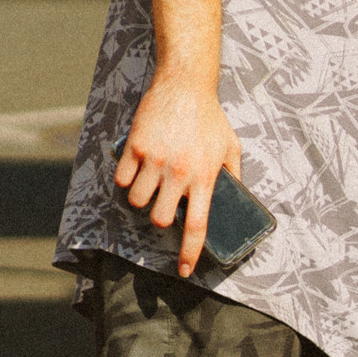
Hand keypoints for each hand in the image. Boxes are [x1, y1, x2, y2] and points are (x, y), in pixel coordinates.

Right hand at [114, 79, 243, 276]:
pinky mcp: (135, 147)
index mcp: (205, 176)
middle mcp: (179, 172)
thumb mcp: (231, 146)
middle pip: (159, 219)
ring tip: (150, 183)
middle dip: (159, 217)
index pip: (196, 225)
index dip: (189, 252)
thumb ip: (233, 175)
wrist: (186, 85)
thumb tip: (235, 199)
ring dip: (141, 198)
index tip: (184, 271)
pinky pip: (121, 179)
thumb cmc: (210, 118)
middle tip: (163, 203)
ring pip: (136, 202)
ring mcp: (155, 160)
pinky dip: (126, 179)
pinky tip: (135, 168)